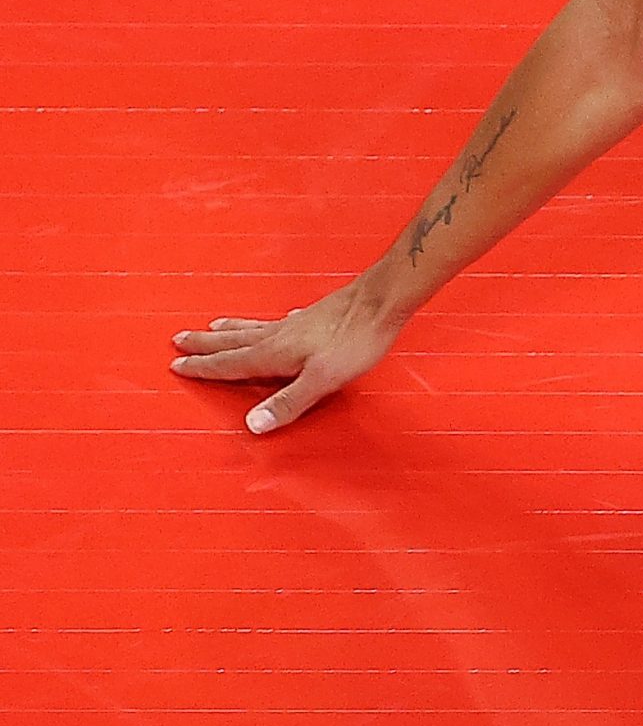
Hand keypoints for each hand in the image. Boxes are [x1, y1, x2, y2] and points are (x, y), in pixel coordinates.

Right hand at [170, 279, 404, 433]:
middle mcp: (279, 335)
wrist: (384, 300)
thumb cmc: (356, 340)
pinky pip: (280, 322)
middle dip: (205, 343)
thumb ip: (288, 403)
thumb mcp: (322, 379)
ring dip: (230, 330)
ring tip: (213, 326)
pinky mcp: (315, 317)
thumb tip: (253, 425)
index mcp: (274, 353)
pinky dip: (268, 323)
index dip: (204, 368)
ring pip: (254, 328)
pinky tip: (279, 321)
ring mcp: (297, 324)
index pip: (230, 364)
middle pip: (234, 340)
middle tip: (178, 339)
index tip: (176, 364)